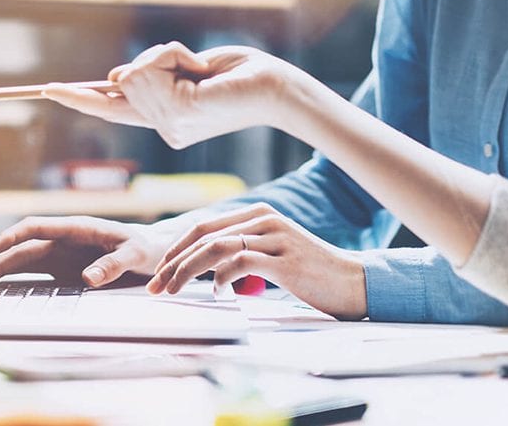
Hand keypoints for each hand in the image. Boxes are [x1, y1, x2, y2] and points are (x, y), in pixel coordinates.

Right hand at [0, 216, 175, 287]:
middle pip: (22, 246)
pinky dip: (11, 277)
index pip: (37, 227)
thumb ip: (113, 264)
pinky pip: (32, 272)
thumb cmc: (146, 248)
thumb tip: (87, 278)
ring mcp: (60, 254)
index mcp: (77, 228)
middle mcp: (63, 239)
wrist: (154, 251)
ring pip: (21, 258)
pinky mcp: (61, 269)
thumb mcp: (135, 255)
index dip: (12, 236)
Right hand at [44, 43, 302, 148]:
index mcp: (164, 119)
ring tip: (199, 69)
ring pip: (132, 73)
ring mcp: (168, 126)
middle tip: (194, 66)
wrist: (275, 87)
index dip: (79, 97)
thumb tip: (116, 77)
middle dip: (154, 59)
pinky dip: (172, 55)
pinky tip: (199, 69)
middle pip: (123, 80)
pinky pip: (150, 68)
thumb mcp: (188, 68)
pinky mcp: (176, 113)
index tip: (48, 90)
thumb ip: (152, 74)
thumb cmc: (239, 74)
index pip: (111, 109)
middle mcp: (163, 128)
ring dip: (166, 55)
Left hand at [147, 203, 367, 319]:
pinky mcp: (285, 260)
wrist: (352, 283)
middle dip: (173, 261)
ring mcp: (275, 237)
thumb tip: (207, 269)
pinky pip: (240, 263)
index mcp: (258, 214)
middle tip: (155, 285)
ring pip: (216, 248)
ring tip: (173, 290)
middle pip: (203, 235)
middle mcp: (264, 219)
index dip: (176, 248)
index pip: (204, 226)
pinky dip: (221, 278)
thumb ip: (241, 253)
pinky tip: (218, 293)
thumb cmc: (309, 274)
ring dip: (187, 270)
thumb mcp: (271, 255)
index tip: (159, 272)